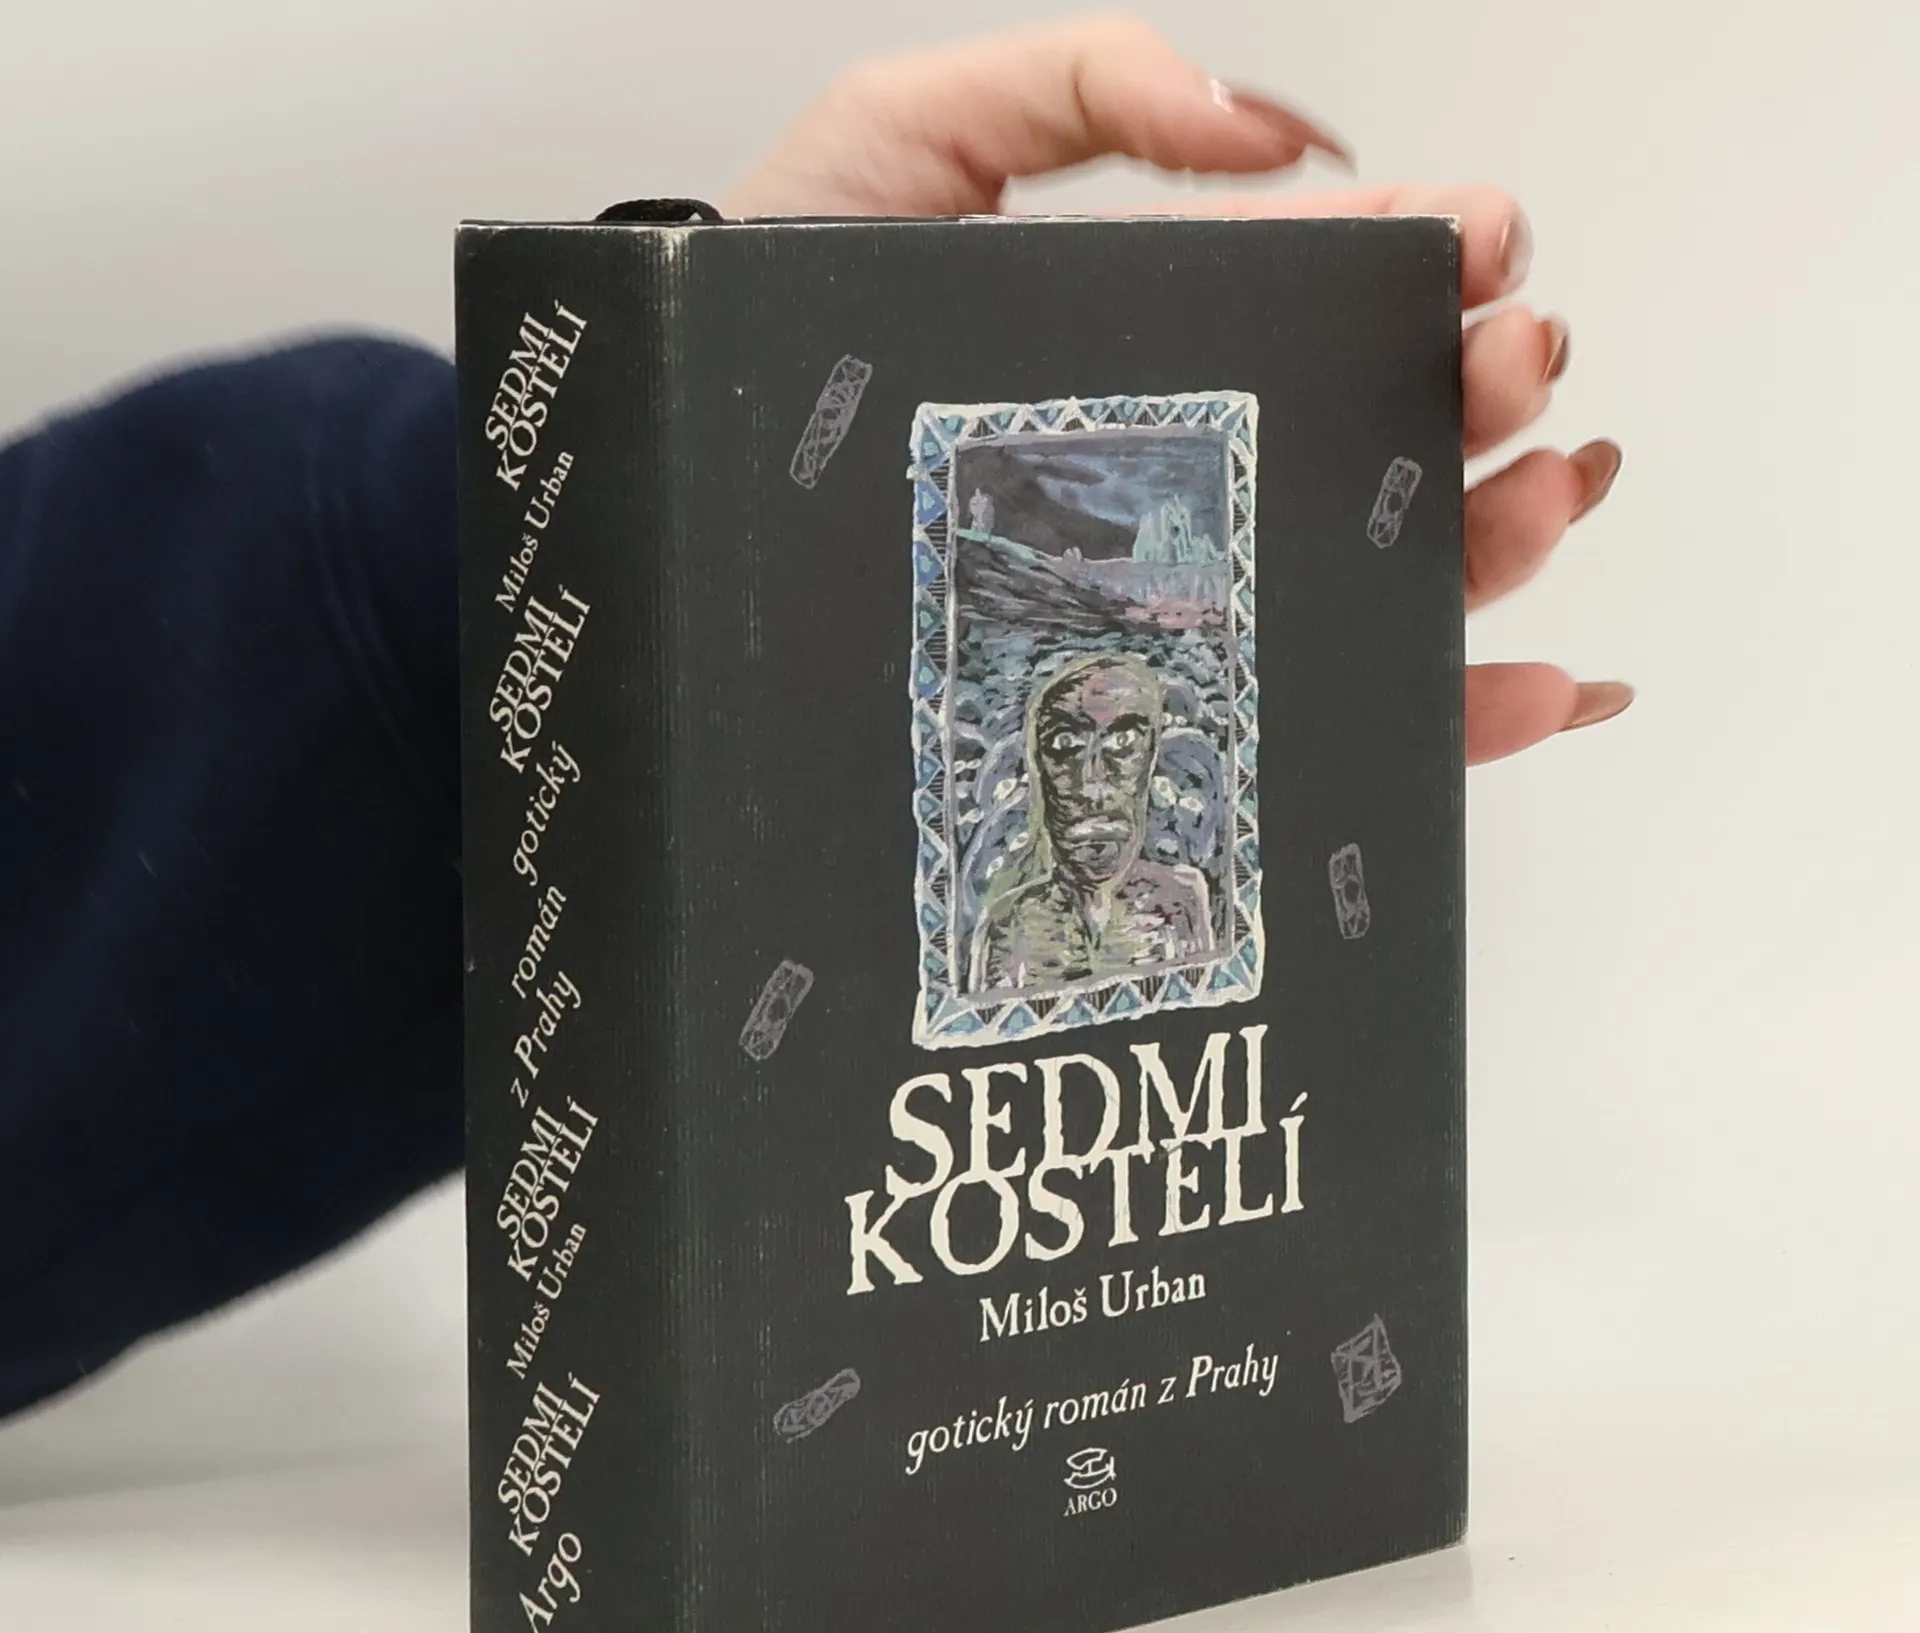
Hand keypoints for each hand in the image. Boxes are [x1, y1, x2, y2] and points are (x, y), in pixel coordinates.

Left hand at [730, 16, 1631, 765]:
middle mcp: (1200, 454)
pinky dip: (1461, 704)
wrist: (695, 471)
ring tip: (1543, 501)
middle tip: (1514, 370)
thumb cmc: (782, 306)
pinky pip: (1335, 704)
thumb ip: (1079, 88)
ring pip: (1390, 567)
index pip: (1329, 290)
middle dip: (1482, 391)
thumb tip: (1268, 132)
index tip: (1489, 249)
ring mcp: (1192, 584)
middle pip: (1385, 428)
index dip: (1429, 261)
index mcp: (1170, 318)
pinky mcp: (1173, 698)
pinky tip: (1541, 691)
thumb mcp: (907, 136)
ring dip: (1500, 538)